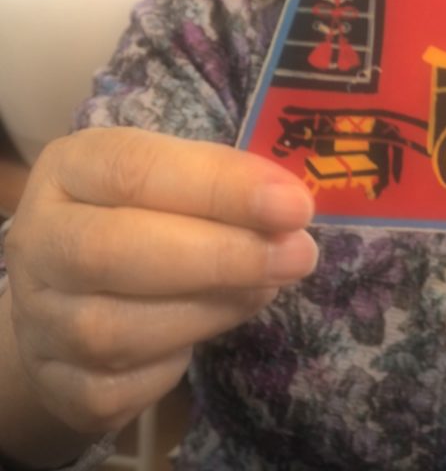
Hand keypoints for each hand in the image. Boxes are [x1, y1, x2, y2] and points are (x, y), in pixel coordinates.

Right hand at [4, 127, 315, 435]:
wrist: (75, 294)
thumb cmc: (143, 215)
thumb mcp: (175, 177)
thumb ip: (224, 184)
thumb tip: (290, 207)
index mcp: (70, 170)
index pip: (135, 170)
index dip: (219, 187)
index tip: (294, 204)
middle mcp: (39, 241)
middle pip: (114, 251)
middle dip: (221, 256)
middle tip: (298, 254)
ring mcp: (39, 318)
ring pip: (117, 329)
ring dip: (212, 309)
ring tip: (266, 286)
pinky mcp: (58, 382)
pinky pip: (123, 385)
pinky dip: (179, 360)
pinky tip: (212, 325)